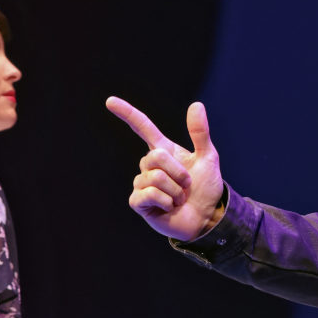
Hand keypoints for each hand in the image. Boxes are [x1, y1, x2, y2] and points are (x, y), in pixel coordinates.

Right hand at [106, 96, 225, 240]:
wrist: (207, 216)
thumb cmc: (206, 188)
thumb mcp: (208, 157)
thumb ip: (200, 133)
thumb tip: (196, 104)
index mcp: (164, 151)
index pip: (142, 128)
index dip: (127, 113)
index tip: (110, 101)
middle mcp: (149, 165)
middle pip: (156, 157)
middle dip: (178, 172)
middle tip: (187, 185)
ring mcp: (141, 184)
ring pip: (155, 177)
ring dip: (175, 191)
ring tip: (179, 199)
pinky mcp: (138, 202)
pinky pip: (150, 194)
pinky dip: (167, 202)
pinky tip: (169, 208)